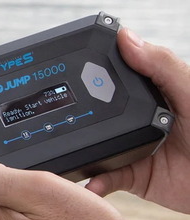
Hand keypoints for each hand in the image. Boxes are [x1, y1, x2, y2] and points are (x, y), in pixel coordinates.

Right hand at [86, 28, 189, 213]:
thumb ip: (160, 65)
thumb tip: (126, 38)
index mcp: (151, 93)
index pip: (114, 77)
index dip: (92, 73)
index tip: (70, 69)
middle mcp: (136, 118)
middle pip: (96, 112)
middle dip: (76, 115)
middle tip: (59, 116)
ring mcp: (131, 147)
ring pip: (95, 146)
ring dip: (81, 151)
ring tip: (68, 151)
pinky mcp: (130, 176)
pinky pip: (104, 177)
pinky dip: (95, 181)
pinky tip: (91, 181)